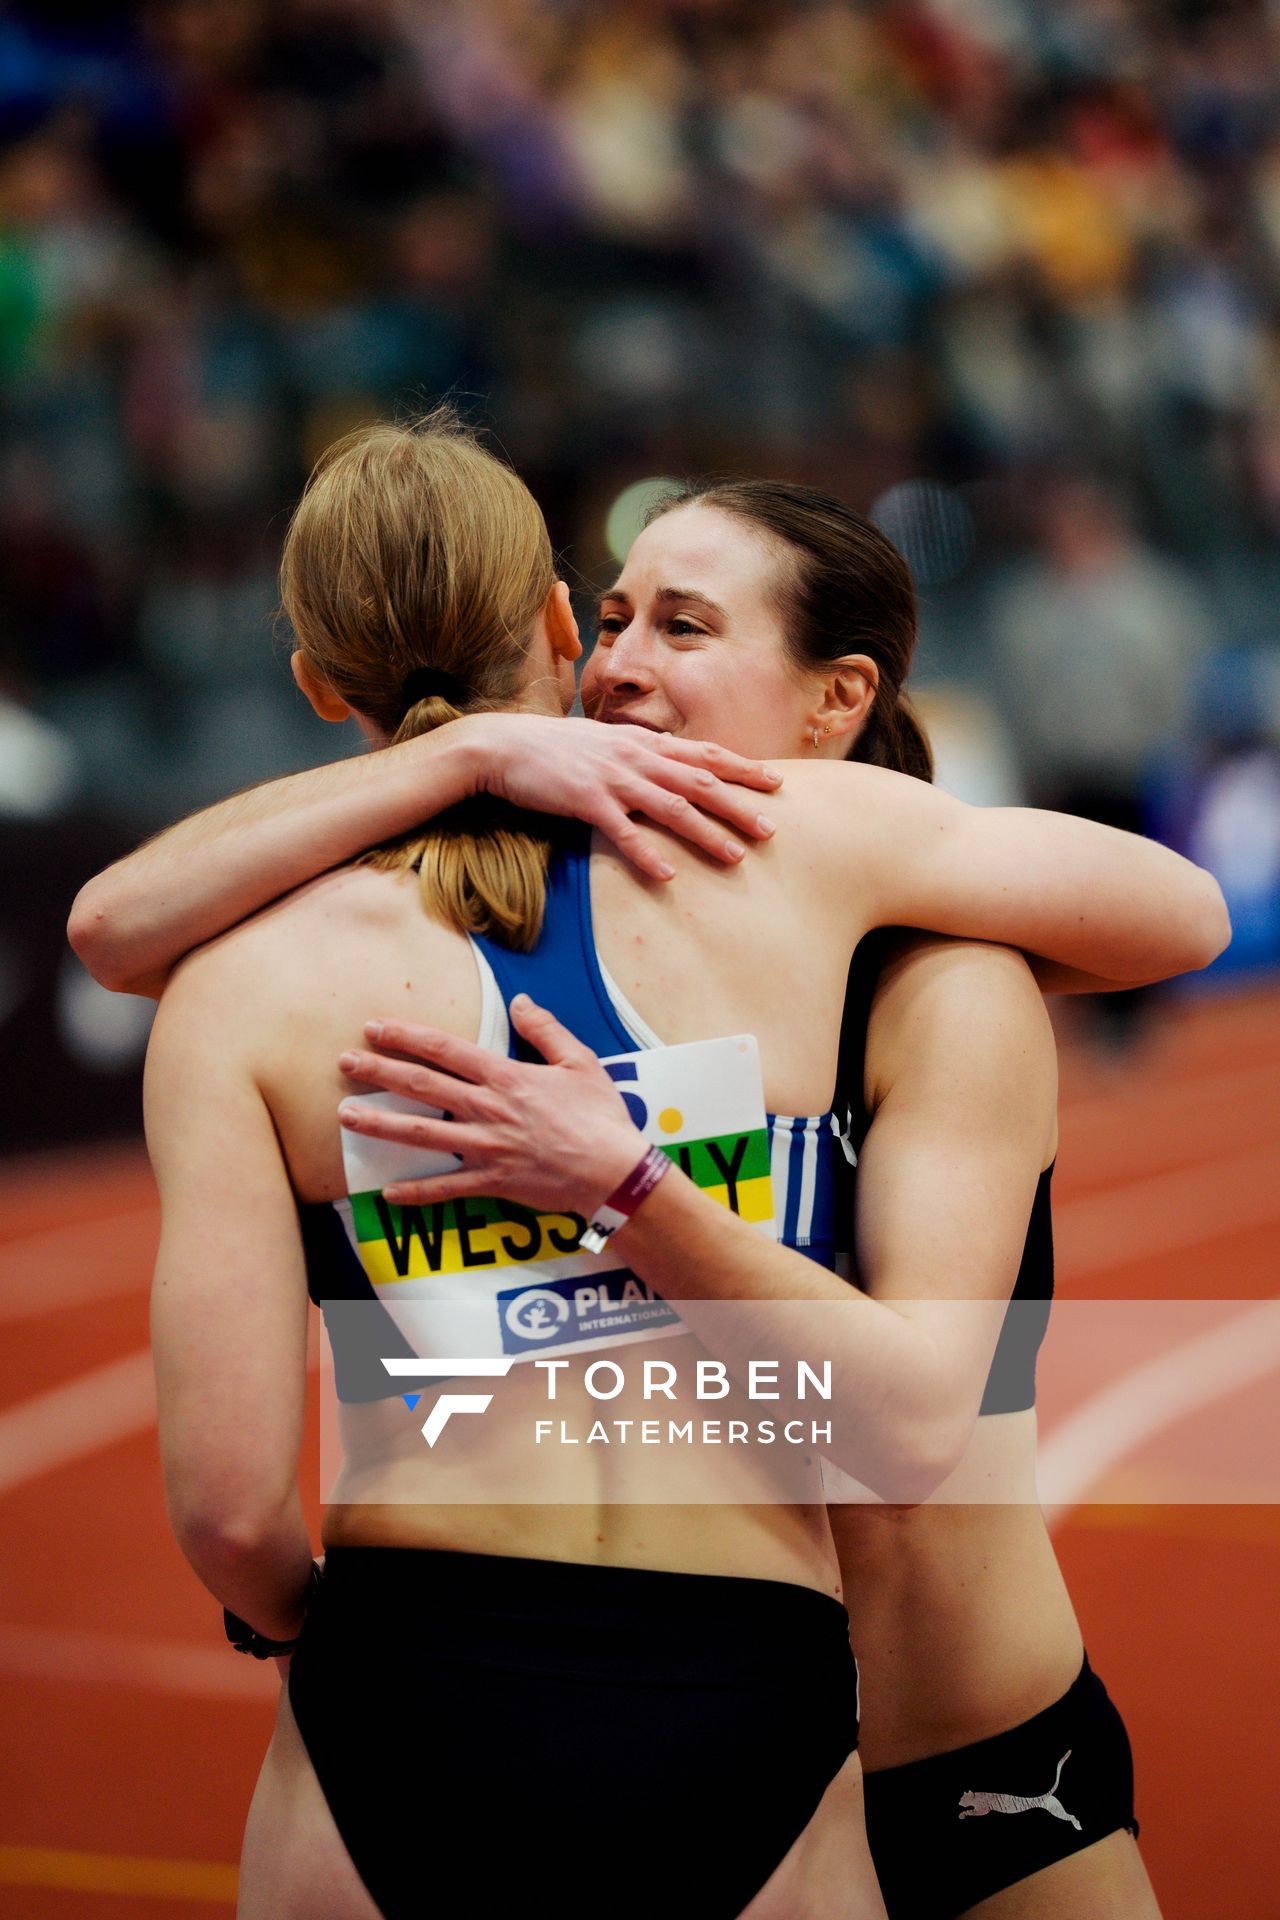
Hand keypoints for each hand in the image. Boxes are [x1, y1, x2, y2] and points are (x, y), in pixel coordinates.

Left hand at [337, 996, 643, 1213]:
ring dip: (380, 1125)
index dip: (406, 1036)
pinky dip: (416, 1192)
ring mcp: (485, 1147)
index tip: (375, 1027)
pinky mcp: (491, 1181)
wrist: (613, 1172)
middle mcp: (487, 1109)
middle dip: (378, 1072)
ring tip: (346, 1117)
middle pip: (421, 1086)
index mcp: (505, 1077)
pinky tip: (387, 1193)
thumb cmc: (600, 1116)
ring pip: (421, 1135)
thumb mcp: (580, 1061)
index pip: (445, 1050)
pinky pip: (445, 1188)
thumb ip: (546, 1030)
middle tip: (344, 1062)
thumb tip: (520, 1002)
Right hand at [458, 712, 780, 880]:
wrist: (502, 745)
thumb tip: (665, 759)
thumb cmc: (553, 747)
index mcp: (642, 742)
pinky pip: (623, 833)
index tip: (775, 781)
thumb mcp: (604, 740)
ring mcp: (613, 779)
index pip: (703, 753)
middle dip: (739, 805)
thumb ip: (637, 751)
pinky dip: (647, 855)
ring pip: (671, 807)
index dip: (741, 767)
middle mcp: (636, 757)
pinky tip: (668, 875)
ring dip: (706, 833)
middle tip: (771, 828)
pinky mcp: (587, 801)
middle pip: (699, 782)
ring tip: (735, 857)